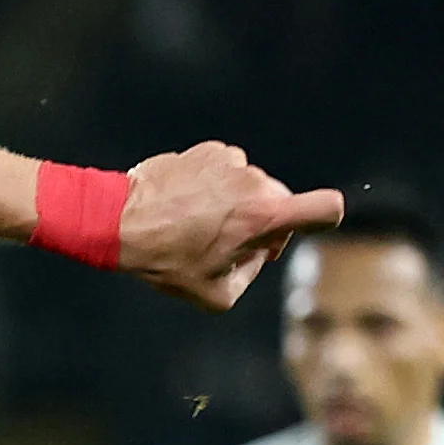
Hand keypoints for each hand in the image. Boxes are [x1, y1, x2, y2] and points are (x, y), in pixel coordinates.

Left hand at [119, 141, 344, 313]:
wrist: (117, 221)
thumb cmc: (164, 261)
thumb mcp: (214, 293)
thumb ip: (249, 276)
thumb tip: (258, 254)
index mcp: (264, 216)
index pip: (327, 208)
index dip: (324, 219)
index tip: (303, 228)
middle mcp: (255, 183)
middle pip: (282, 202)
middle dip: (266, 223)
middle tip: (231, 245)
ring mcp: (233, 163)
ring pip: (251, 187)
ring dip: (237, 204)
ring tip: (198, 225)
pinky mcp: (211, 150)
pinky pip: (227, 171)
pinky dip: (216, 186)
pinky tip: (187, 203)